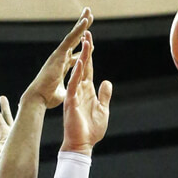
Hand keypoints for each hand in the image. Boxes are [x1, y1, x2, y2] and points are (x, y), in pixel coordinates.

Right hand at [22, 8, 93, 108]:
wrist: (39, 98)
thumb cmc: (48, 99)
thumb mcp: (64, 93)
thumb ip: (70, 89)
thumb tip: (74, 93)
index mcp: (62, 66)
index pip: (75, 54)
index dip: (83, 48)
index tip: (90, 42)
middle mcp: (60, 58)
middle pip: (74, 40)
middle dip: (82, 29)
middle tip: (89, 16)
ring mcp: (59, 54)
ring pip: (73, 35)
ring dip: (81, 23)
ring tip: (88, 11)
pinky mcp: (59, 54)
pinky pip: (71, 39)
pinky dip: (78, 30)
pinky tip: (86, 21)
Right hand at [61, 31, 112, 155]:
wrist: (82, 144)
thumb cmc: (91, 130)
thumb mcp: (103, 110)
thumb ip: (104, 96)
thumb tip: (107, 82)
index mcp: (86, 91)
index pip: (89, 69)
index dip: (90, 55)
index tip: (90, 40)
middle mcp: (79, 90)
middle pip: (83, 66)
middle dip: (85, 50)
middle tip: (87, 33)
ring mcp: (74, 95)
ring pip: (78, 72)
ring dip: (82, 57)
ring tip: (86, 43)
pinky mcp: (70, 102)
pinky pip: (73, 85)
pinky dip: (77, 74)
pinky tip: (81, 63)